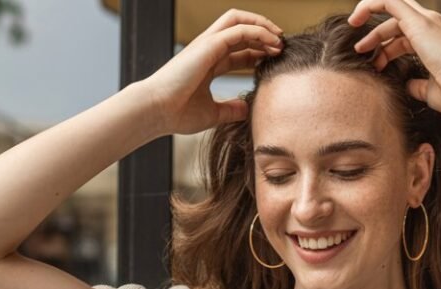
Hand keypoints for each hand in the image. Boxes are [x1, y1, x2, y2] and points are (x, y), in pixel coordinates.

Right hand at [141, 9, 283, 135]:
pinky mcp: (208, 45)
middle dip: (264, 34)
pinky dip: (258, 32)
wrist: (158, 111)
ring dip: (263, 26)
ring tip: (281, 40)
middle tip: (282, 46)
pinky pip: (239, 30)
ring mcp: (207, 44)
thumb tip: (247, 110)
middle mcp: (208, 49)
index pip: (238, 49)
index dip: (259, 52)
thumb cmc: (178, 114)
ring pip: (240, 20)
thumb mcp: (213, 114)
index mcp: (209, 63)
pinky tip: (273, 43)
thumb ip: (231, 109)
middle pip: (240, 29)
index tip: (275, 61)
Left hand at [348, 0, 440, 115]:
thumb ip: (418, 85)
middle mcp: (431, 25)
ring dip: (372, 27)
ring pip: (392, 8)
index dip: (386, 47)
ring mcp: (426, 21)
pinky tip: (356, 20)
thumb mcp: (431, 91)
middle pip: (397, 21)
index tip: (374, 62)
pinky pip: (388, 1)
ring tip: (358, 48)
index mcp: (434, 40)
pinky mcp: (419, 22)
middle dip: (377, 36)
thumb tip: (408, 85)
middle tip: (361, 52)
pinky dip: (370, 4)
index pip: (404, 35)